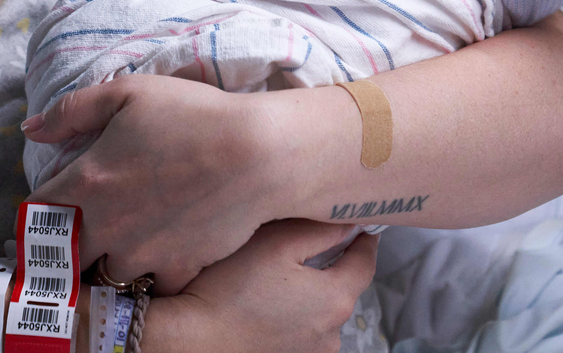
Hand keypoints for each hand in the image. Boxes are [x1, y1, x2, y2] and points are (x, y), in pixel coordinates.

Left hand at [23, 76, 277, 293]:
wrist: (257, 153)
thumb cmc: (192, 115)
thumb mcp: (126, 93)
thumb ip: (71, 111)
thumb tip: (30, 129)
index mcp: (86, 182)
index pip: (34, 216)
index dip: (34, 216)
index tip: (44, 213)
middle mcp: (106, 226)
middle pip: (64, 258)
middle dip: (66, 247)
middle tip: (79, 231)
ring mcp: (143, 253)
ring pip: (107, 275)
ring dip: (109, 260)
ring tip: (126, 238)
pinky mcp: (179, 268)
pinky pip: (155, 286)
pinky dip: (155, 274)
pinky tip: (164, 250)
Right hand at [149, 224, 378, 352]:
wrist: (195, 339)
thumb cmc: (230, 288)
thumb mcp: (277, 244)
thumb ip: (319, 230)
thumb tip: (349, 222)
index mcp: (336, 298)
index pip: (366, 260)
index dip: (362, 238)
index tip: (355, 221)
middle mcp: (333, 331)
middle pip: (343, 285)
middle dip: (329, 262)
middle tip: (298, 243)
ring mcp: (313, 350)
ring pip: (322, 307)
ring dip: (310, 289)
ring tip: (275, 276)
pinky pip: (304, 326)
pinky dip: (294, 311)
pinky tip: (267, 301)